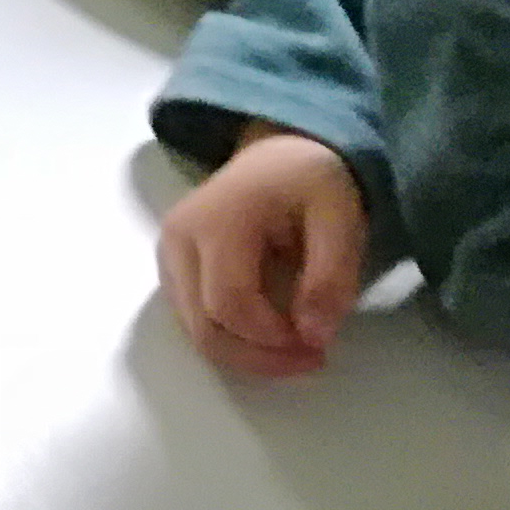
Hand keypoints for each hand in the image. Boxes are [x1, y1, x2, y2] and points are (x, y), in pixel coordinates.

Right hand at [157, 125, 367, 378]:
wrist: (279, 150)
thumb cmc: (311, 181)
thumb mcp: (341, 219)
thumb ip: (331, 277)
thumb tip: (313, 337)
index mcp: (217, 221)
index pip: (229, 303)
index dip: (273, 340)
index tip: (320, 344)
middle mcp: (178, 239)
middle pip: (203, 328)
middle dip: (258, 358)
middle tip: (310, 357)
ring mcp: (168, 253)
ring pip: (195, 331)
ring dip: (245, 354)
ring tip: (294, 345)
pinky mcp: (172, 266)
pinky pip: (194, 319)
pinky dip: (232, 338)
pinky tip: (270, 330)